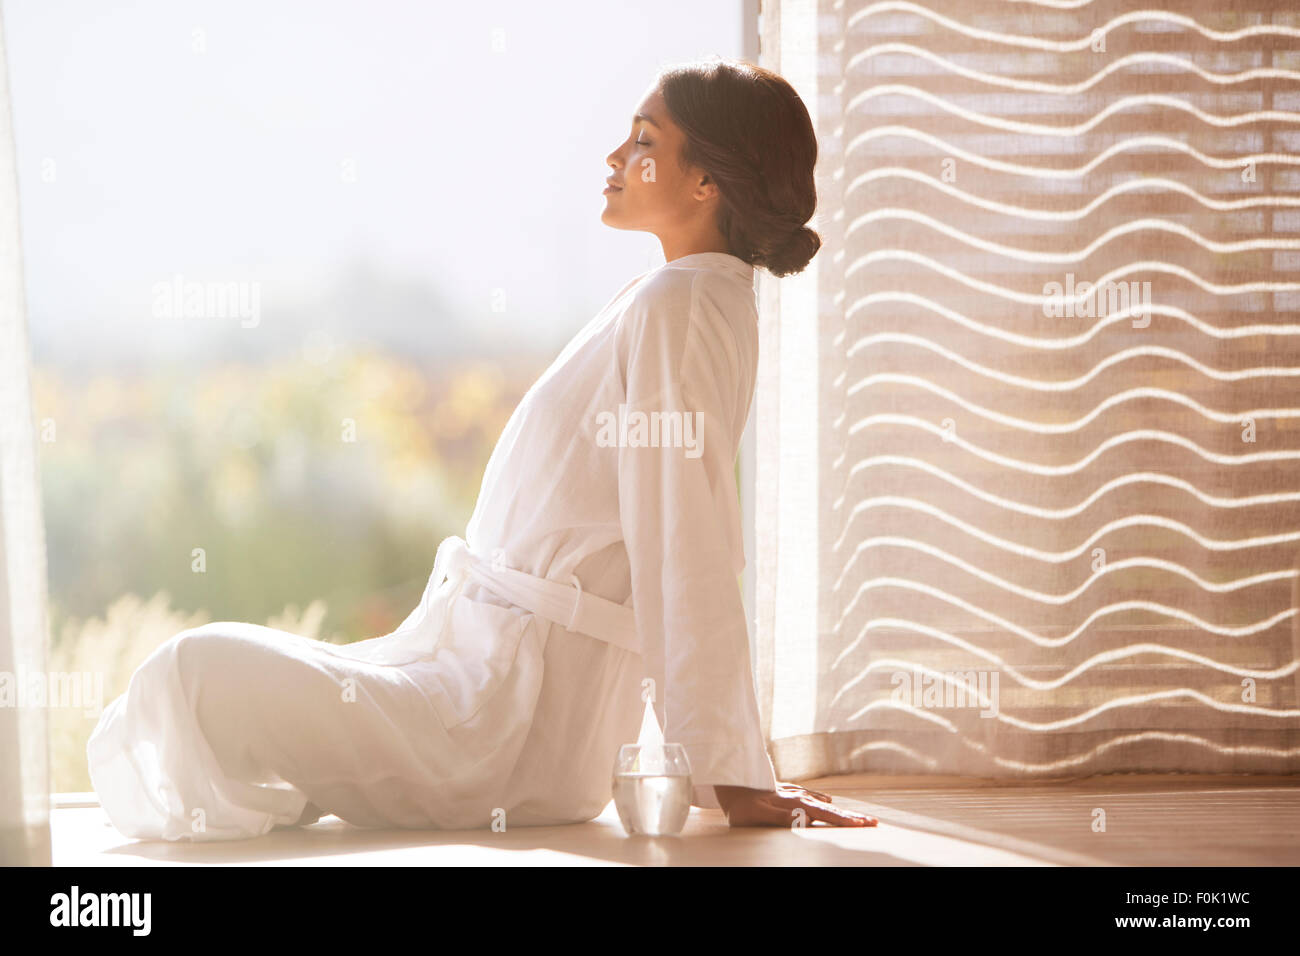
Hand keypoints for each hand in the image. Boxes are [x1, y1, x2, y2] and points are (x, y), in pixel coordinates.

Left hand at [714, 784, 877, 827]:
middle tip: (874, 823)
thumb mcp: (758, 815)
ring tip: (856, 817)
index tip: (865, 825)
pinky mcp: (786, 791)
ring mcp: (793, 793)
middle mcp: (798, 797)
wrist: (729, 782)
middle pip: (830, 809)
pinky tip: (827, 801)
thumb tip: (806, 819)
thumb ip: (781, 818)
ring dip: (840, 811)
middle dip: (852, 817)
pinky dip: (822, 801)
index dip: (846, 821)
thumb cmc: (741, 806)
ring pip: (822, 803)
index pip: (827, 815)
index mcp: (796, 804)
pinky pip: (810, 796)